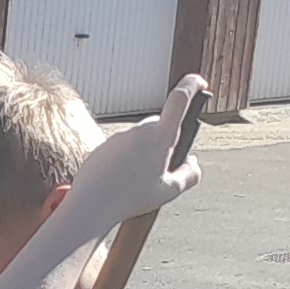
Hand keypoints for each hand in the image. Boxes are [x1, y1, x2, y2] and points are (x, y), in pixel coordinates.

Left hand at [65, 78, 205, 231]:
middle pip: (159, 125)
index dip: (191, 85)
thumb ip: (190, 175)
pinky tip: (120, 180)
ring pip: (139, 139)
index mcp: (160, 136)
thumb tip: (192, 162)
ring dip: (144, 152)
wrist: (90, 205)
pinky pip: (120, 149)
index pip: (180, 99)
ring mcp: (119, 137)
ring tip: (137, 181)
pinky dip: (125, 160)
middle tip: (161, 168)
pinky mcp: (103, 146)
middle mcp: (139, 130)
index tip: (199, 83)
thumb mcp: (170, 191)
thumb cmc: (130, 199)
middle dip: (165, 139)